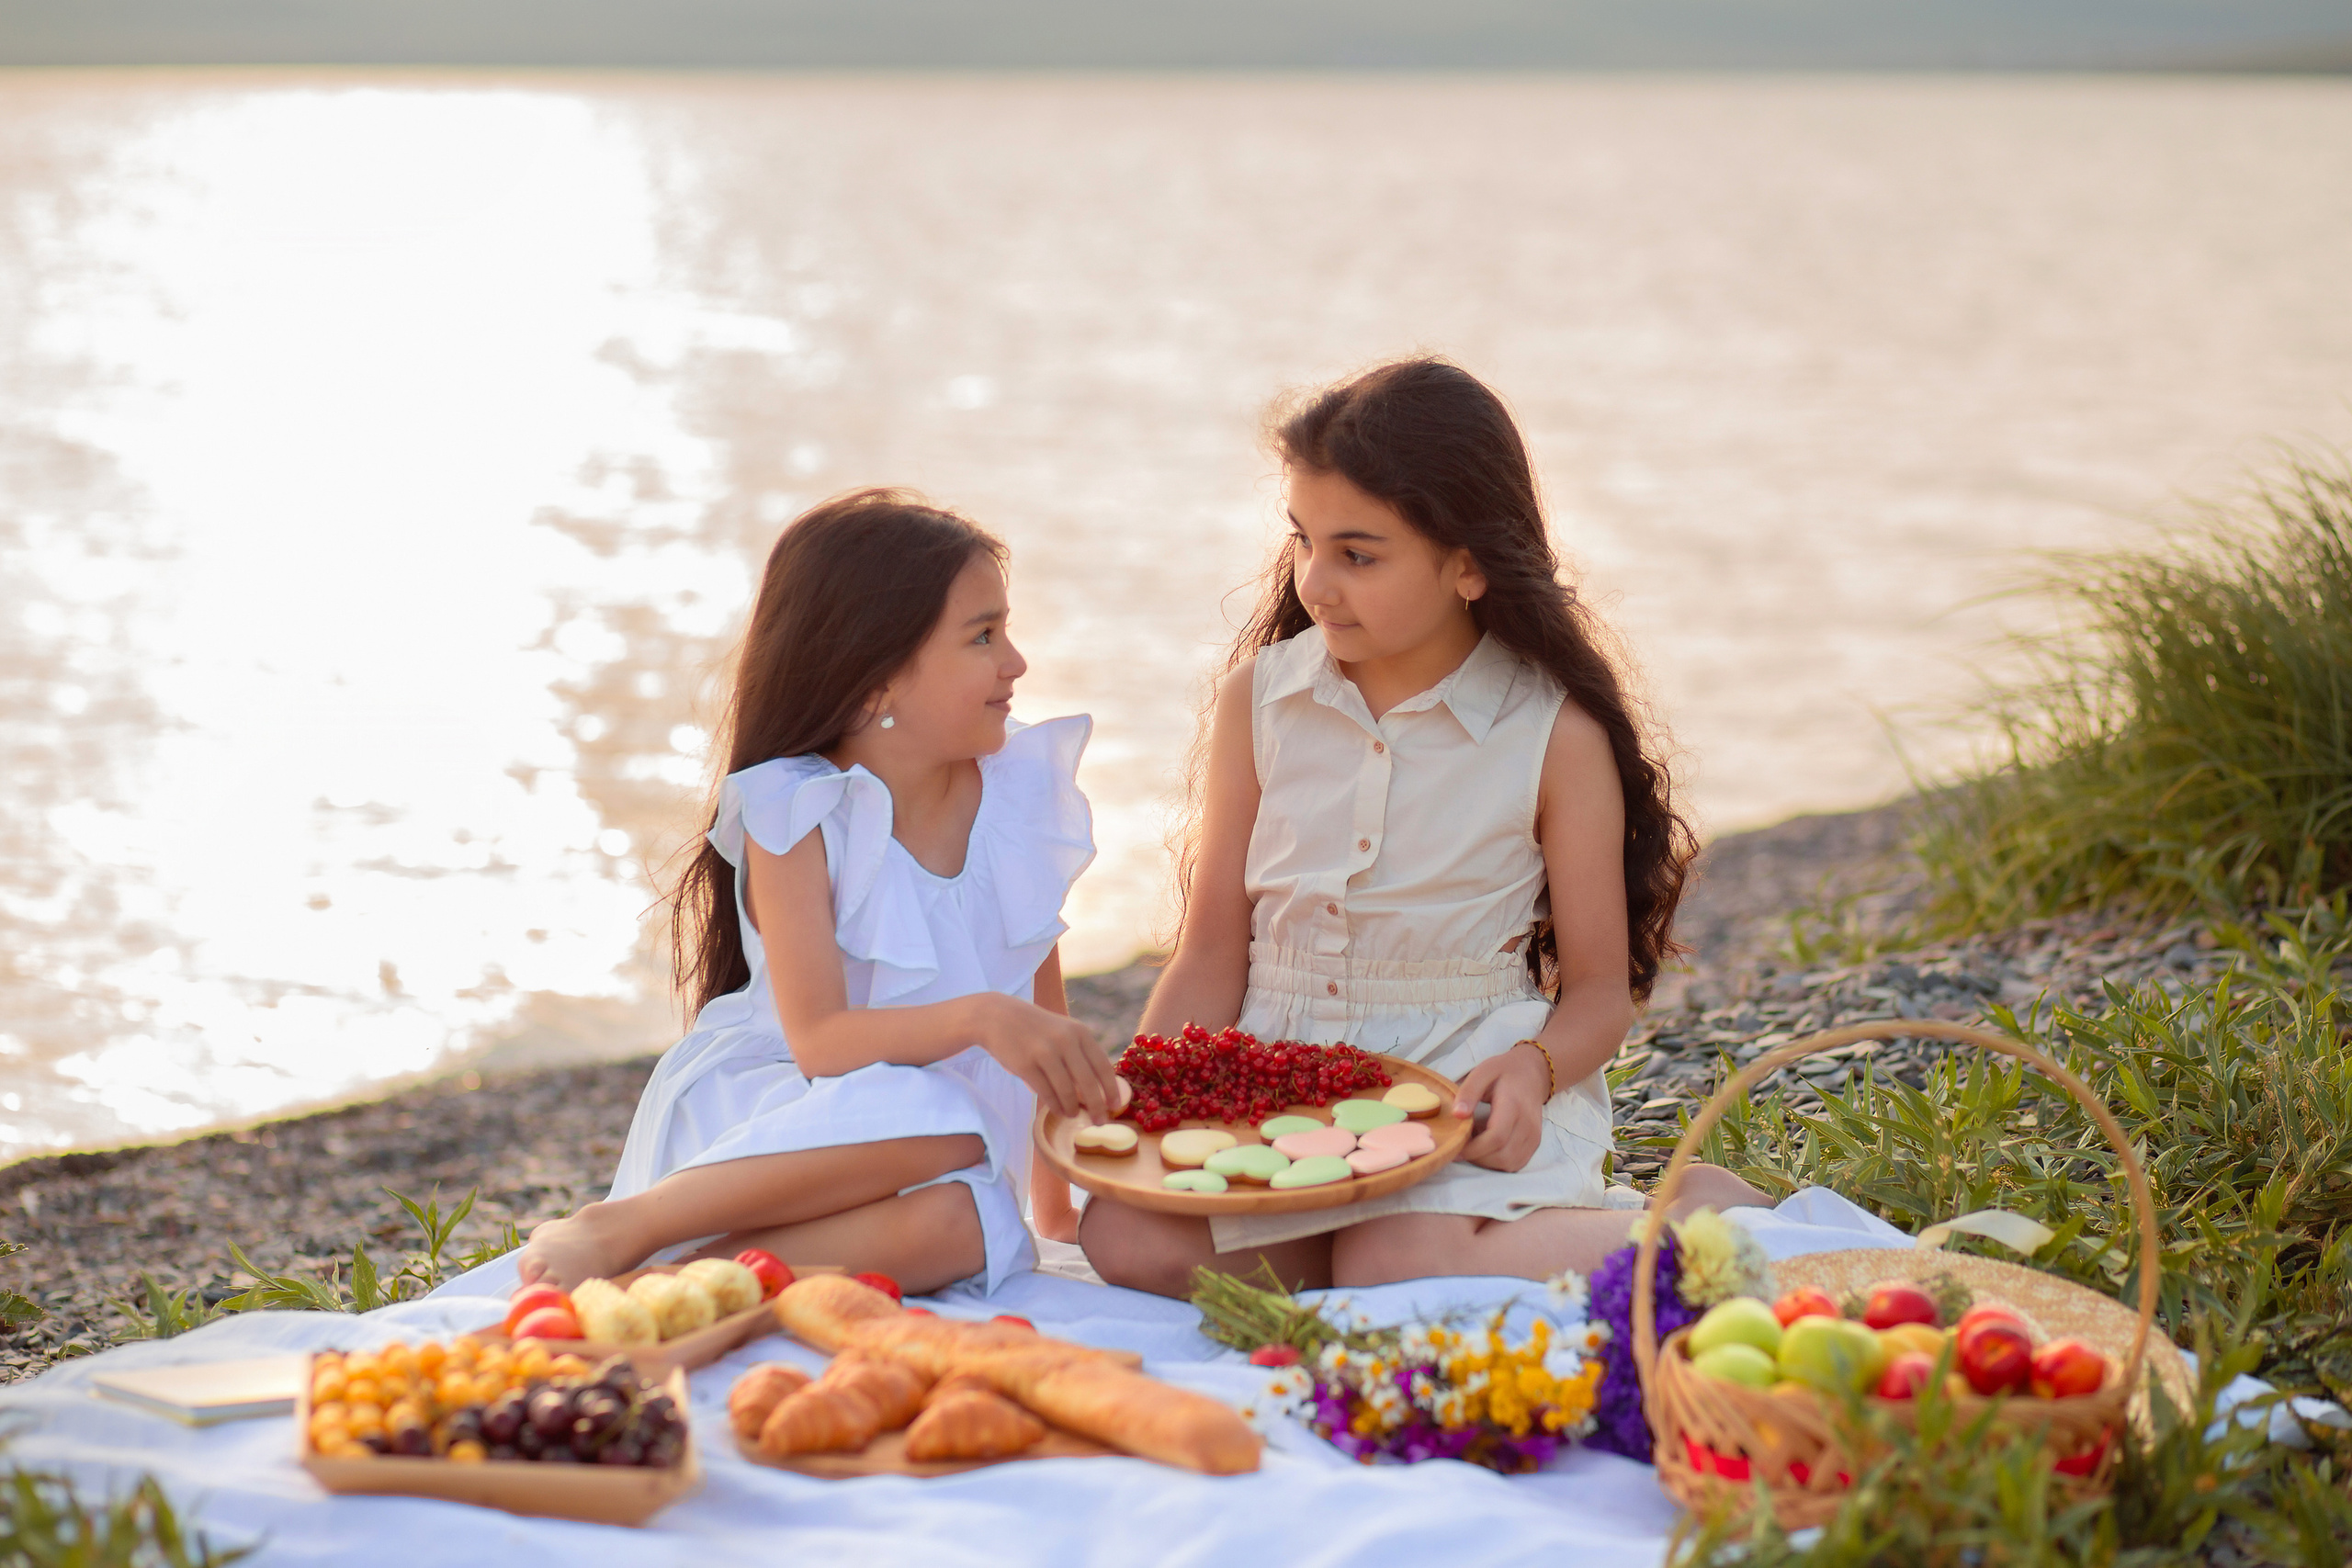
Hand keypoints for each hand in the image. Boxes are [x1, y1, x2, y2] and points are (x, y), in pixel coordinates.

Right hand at [969, 993, 1120, 1121]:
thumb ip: (1081, 1053)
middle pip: (1088, 1082)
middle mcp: (1065, 1041)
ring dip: (1073, 1108)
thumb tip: (1101, 1088)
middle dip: (1097, 1106)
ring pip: (1066, 1091)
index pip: (1102, 1065)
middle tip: (1101, 1121)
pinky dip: (1055, 1105)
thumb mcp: (1064, 1031)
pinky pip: (1046, 1092)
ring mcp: (1044, 1052)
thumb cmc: (1037, 1029)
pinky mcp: (1026, 1065)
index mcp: (1080, 1032)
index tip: (1116, 1105)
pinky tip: (1059, 1110)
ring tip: (1074, 1114)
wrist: (999, 1017)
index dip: (1112, 1088)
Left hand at [1452, 1044, 1551, 1172]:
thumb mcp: (1483, 1072)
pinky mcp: (1534, 1144)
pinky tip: (1488, 1145)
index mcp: (1514, 1105)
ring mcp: (1534, 1136)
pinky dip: (1498, 1160)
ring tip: (1475, 1142)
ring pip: (1509, 1163)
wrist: (1532, 1073)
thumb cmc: (1504, 1072)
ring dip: (1487, 1161)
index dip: (1474, 1148)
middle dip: (1477, 1157)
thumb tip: (1457, 1115)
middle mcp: (1528, 1125)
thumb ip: (1469, 1092)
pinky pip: (1515, 1163)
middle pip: (1502, 1156)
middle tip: (1462, 1144)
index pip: (1497, 1137)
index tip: (1455, 1146)